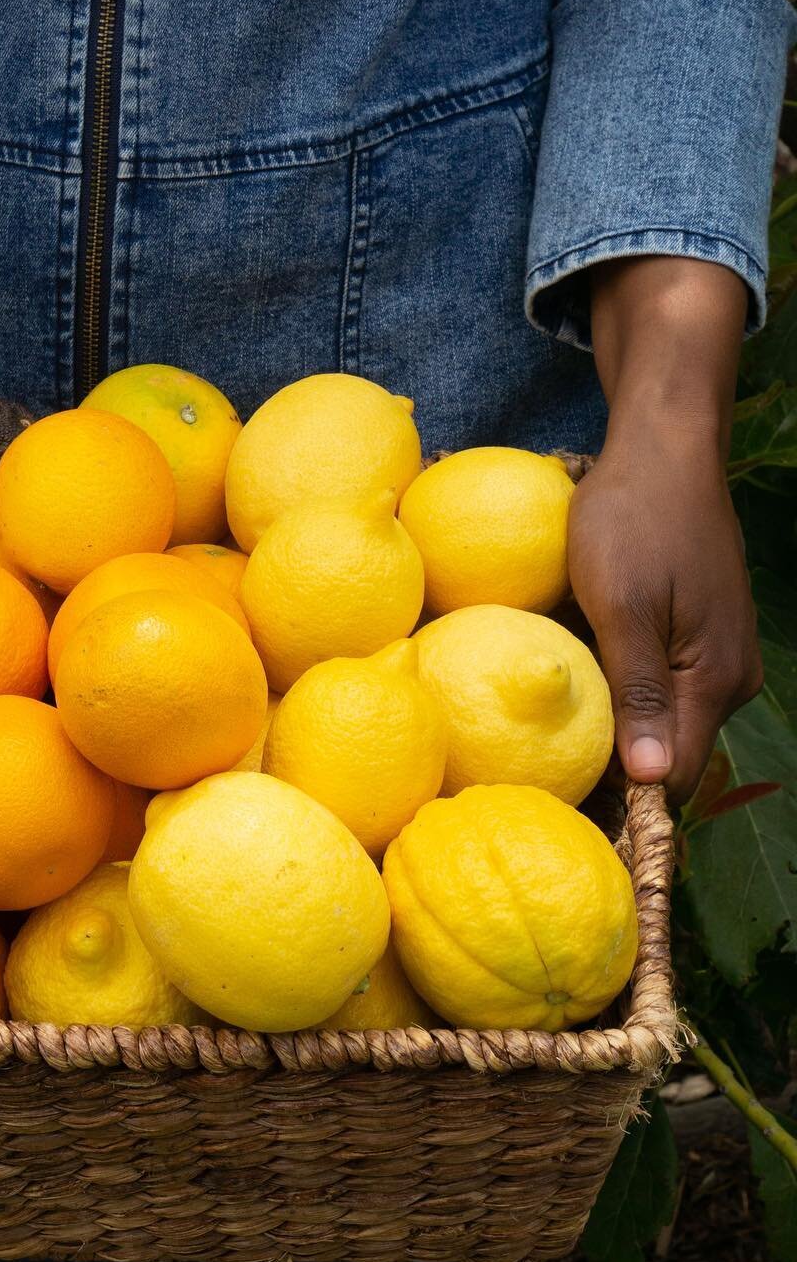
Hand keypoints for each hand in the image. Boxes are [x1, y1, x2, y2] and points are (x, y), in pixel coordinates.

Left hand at [571, 257, 762, 803]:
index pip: (672, 776)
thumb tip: (652, 779)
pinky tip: (575, 692)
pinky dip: (618, 695)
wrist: (662, 450)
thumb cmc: (633, 520)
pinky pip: (655, 686)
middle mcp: (725, 679)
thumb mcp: (623, 605)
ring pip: (659, 721)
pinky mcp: (693, 635)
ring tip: (545, 743)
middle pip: (667, 754)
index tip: (561, 810)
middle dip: (612, 773)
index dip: (623, 803)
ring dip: (612, 732)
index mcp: (713, 680)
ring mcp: (712, 656)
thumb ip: (638, 692)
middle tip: (537, 779)